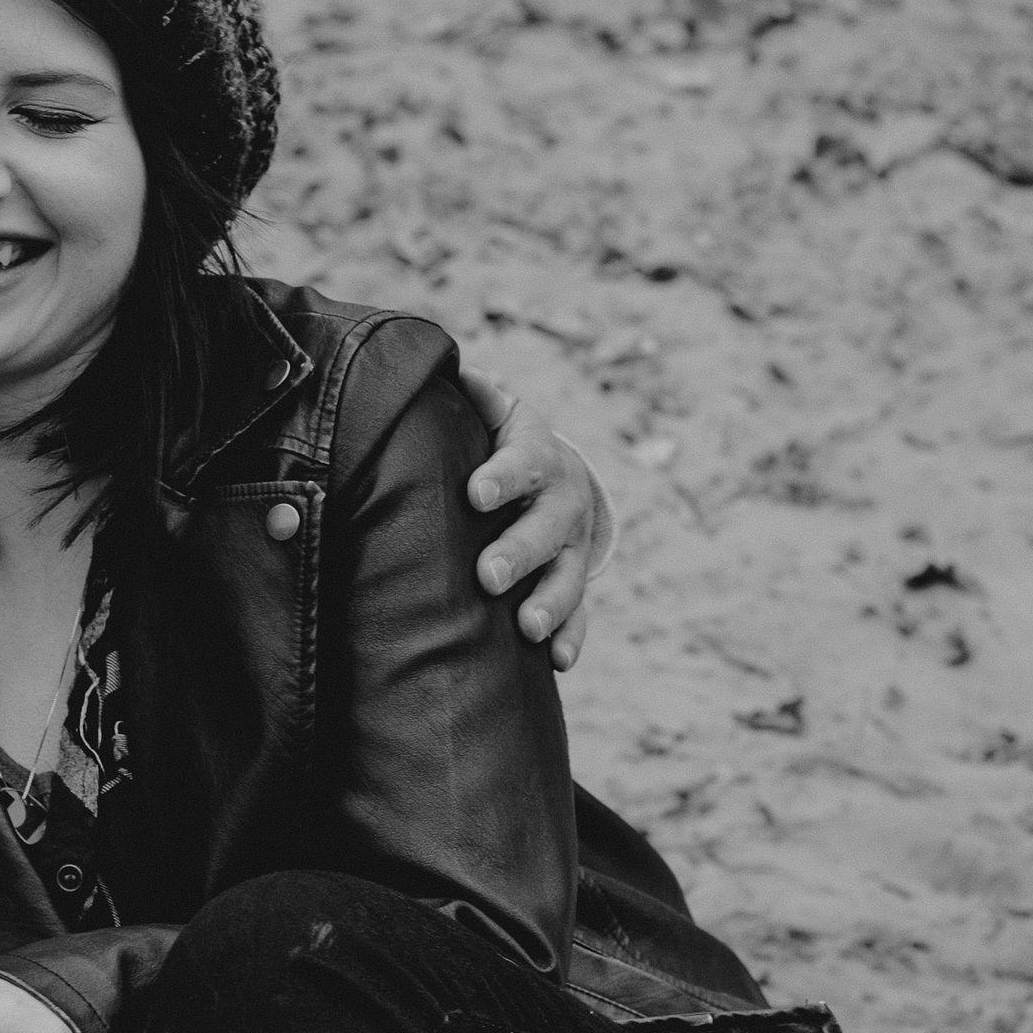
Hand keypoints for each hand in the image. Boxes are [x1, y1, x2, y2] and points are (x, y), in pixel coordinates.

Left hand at [464, 374, 616, 671]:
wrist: (555, 474)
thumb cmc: (503, 444)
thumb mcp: (495, 412)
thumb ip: (476, 395)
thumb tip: (453, 371)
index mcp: (537, 455)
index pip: (523, 461)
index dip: (502, 476)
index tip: (476, 494)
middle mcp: (562, 502)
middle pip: (547, 528)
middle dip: (520, 552)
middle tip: (490, 575)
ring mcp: (572, 547)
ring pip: (568, 576)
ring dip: (550, 602)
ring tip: (526, 626)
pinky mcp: (573, 583)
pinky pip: (578, 614)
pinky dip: (571, 637)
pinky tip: (557, 661)